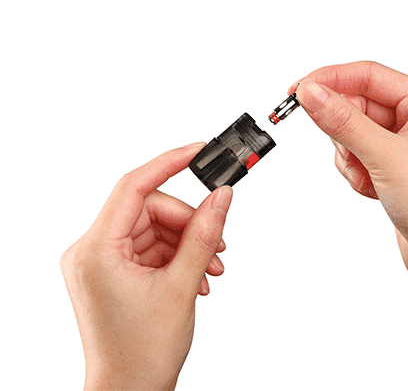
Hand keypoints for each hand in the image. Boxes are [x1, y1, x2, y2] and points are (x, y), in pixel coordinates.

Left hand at [60, 143, 232, 390]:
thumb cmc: (143, 352)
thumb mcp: (182, 287)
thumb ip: (204, 235)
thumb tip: (221, 197)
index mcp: (95, 250)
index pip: (134, 186)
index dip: (170, 162)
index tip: (200, 150)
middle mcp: (91, 251)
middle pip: (151, 210)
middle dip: (189, 224)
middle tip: (219, 245)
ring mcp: (101, 262)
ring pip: (155, 228)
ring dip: (188, 243)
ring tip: (212, 269)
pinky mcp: (113, 272)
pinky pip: (151, 247)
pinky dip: (177, 256)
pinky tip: (197, 277)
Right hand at [291, 62, 407, 390]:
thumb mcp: (384, 155)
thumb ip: (343, 120)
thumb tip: (312, 92)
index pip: (368, 75)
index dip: (331, 80)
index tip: (299, 90)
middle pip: (358, 105)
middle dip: (343, 129)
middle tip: (337, 146)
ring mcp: (405, 147)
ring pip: (354, 133)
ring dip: (350, 156)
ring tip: (366, 176)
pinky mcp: (394, 171)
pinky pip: (359, 157)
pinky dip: (356, 172)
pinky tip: (371, 189)